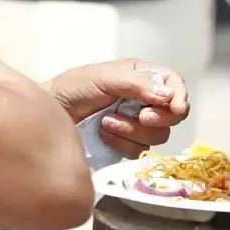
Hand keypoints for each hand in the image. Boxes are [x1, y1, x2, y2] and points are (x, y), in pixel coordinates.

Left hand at [46, 59, 189, 158]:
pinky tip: (104, 135)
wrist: (49, 116)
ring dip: (133, 130)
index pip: (174, 85)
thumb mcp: (104, 77)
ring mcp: (136, 125)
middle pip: (173, 114)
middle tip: (140, 116)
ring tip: (107, 122)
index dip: (180, 96)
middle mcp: (145, 101)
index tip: (175, 108)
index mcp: (144, 78)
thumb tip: (166, 96)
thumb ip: (136, 84)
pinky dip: (123, 144)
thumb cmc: (72, 89)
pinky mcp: (126, 146)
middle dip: (159, 118)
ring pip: (158, 135)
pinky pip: (139, 151)